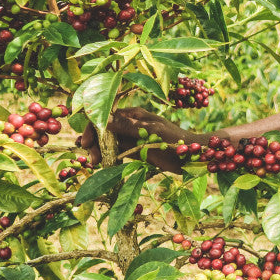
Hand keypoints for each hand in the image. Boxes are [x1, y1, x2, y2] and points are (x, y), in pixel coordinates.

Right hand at [78, 106, 197, 171]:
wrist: (192, 156)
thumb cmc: (175, 141)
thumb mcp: (151, 132)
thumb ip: (129, 127)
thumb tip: (105, 121)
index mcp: (134, 115)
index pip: (105, 117)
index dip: (93, 128)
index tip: (86, 143)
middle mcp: (131, 124)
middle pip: (105, 131)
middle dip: (96, 143)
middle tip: (93, 159)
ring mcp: (133, 138)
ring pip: (110, 142)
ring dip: (101, 151)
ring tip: (97, 163)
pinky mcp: (137, 150)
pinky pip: (118, 152)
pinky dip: (110, 157)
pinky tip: (104, 164)